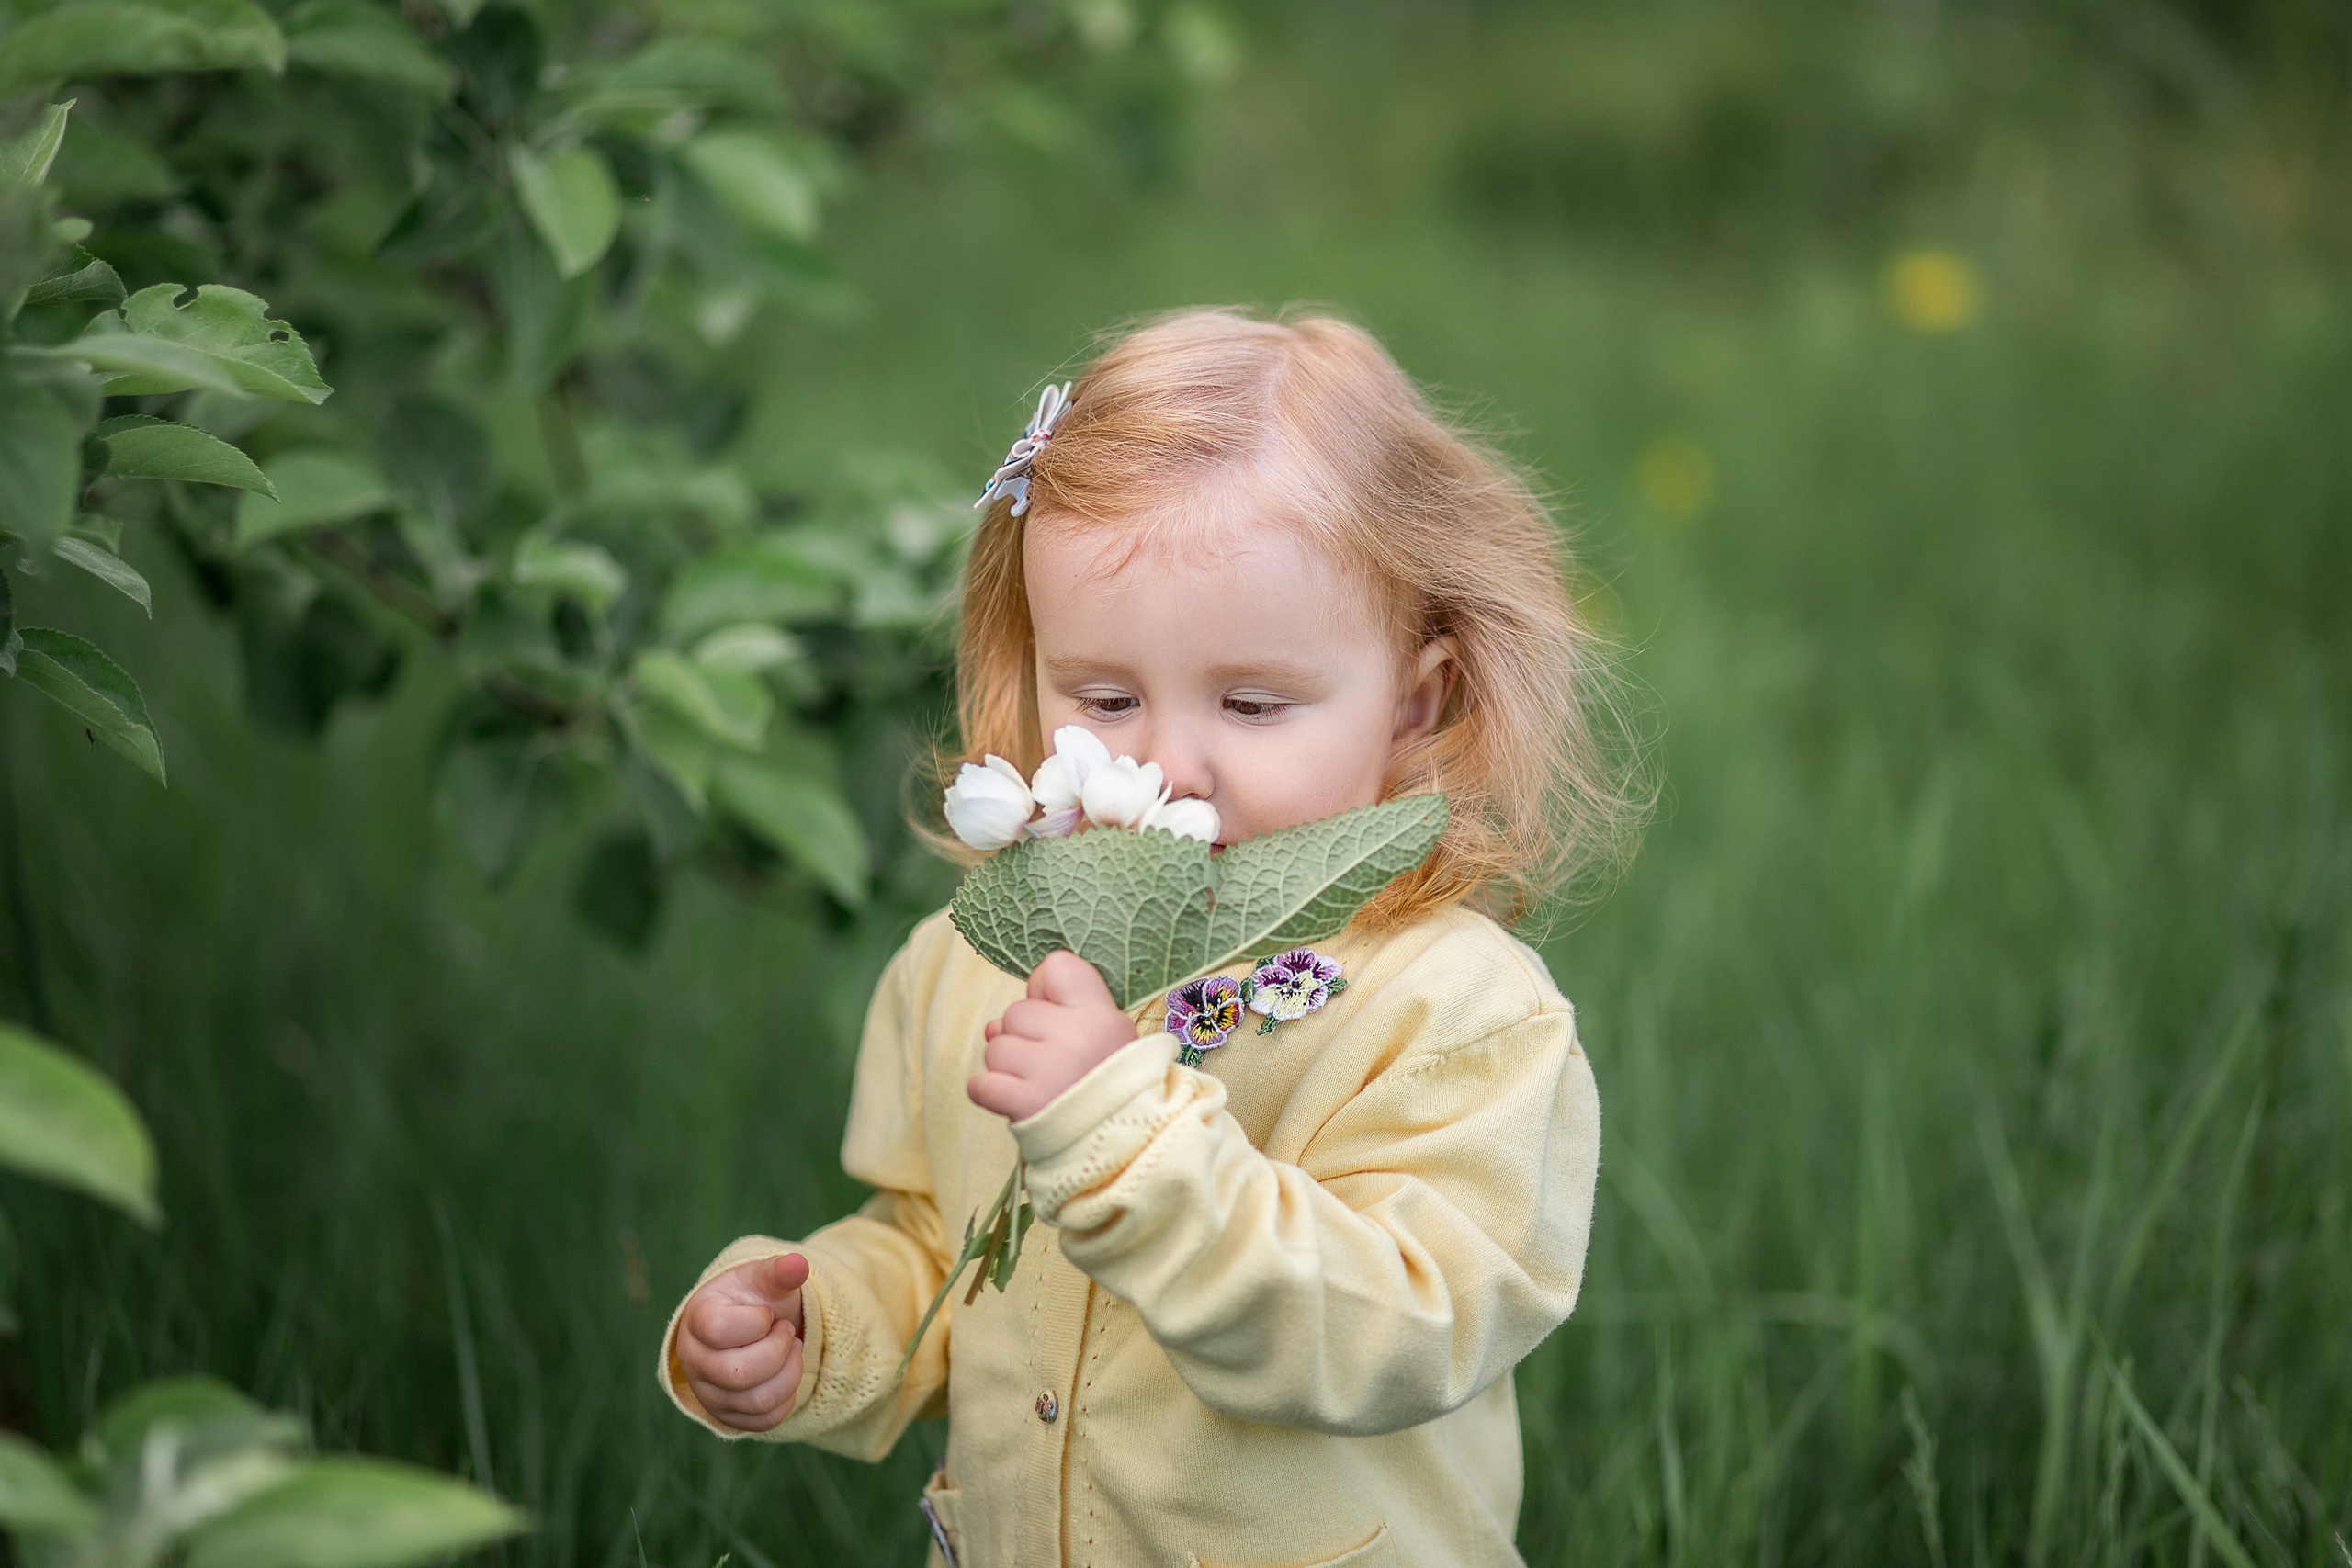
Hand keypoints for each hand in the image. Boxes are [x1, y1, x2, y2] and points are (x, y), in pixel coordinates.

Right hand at [675, 1253, 809, 1432]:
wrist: (750, 1326)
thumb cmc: (754, 1299)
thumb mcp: (764, 1279)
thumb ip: (779, 1271)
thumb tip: (799, 1263)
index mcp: (697, 1319)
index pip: (720, 1330)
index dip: (757, 1321)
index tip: (768, 1313)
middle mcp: (693, 1359)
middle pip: (739, 1373)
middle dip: (779, 1351)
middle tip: (787, 1331)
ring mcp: (708, 1392)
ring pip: (756, 1401)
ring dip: (790, 1373)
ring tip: (792, 1351)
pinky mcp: (727, 1415)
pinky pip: (765, 1421)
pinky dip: (788, 1398)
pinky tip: (787, 1373)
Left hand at [968, 950, 1138, 1122]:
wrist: (1124, 1147)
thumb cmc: (1110, 1089)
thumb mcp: (1108, 1038)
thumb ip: (1059, 1015)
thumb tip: (992, 1026)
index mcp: (1102, 1015)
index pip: (1057, 967)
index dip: (1046, 993)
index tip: (1058, 1020)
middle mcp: (1077, 1035)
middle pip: (1014, 1013)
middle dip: (1023, 1041)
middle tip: (1053, 1069)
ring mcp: (1051, 1069)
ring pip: (995, 1050)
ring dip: (1008, 1072)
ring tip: (1042, 1089)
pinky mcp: (1028, 1103)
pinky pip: (981, 1084)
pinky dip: (991, 1095)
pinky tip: (1018, 1104)